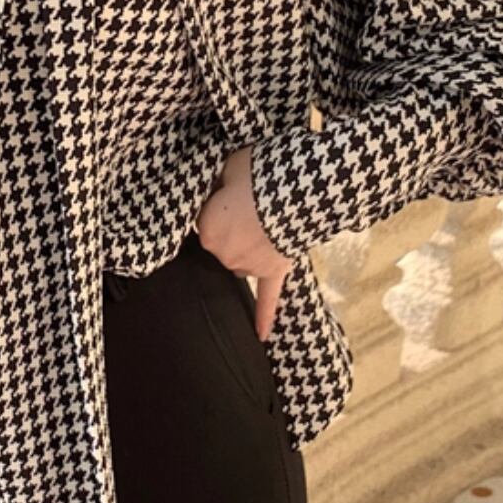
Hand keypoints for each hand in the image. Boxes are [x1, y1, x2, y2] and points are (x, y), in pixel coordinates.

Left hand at [194, 145, 292, 341]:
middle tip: (252, 202)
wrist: (299, 192)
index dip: (217, 202)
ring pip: (241, 261)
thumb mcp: (227, 166)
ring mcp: (250, 266)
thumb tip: (213, 186)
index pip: (203, 219)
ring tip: (264, 223)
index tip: (230, 189)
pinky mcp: (275, 272)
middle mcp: (223, 254)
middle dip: (233, 226)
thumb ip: (215, 181)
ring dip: (249, 247)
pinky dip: (264, 317)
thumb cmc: (260, 176)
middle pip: (221, 243)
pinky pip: (267, 299)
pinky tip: (261, 336)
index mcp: (206, 230)